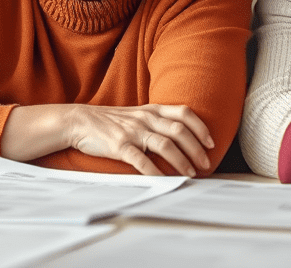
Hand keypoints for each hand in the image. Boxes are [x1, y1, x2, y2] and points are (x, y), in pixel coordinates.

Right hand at [66, 103, 214, 176]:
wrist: (80, 121)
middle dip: (196, 149)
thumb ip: (157, 120)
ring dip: (181, 160)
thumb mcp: (137, 114)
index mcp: (152, 110)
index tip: (210, 142)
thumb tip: (181, 135)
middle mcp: (145, 118)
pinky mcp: (120, 146)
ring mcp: (133, 131)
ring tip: (190, 174)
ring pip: (165, 145)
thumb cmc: (110, 121)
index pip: (184, 113)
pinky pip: (141, 160)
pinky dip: (155, 171)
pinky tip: (163, 181)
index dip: (200, 127)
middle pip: (179, 130)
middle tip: (205, 164)